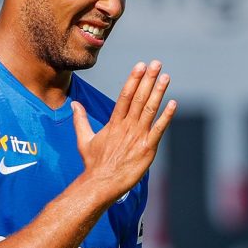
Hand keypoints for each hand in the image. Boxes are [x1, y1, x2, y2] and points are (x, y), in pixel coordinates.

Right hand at [72, 61, 175, 201]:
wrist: (101, 183)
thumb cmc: (93, 164)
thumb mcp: (83, 140)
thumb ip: (80, 120)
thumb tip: (73, 104)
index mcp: (114, 123)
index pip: (125, 96)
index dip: (134, 79)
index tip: (140, 65)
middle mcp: (126, 126)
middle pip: (139, 98)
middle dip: (148, 79)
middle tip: (156, 63)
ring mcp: (137, 137)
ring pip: (150, 110)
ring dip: (158, 92)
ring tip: (165, 76)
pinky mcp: (147, 149)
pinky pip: (159, 130)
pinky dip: (166, 117)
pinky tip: (174, 104)